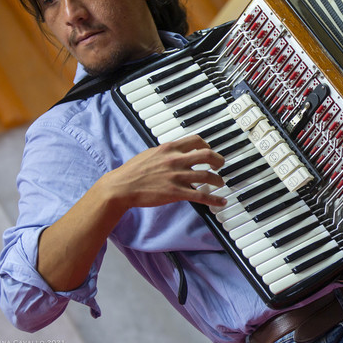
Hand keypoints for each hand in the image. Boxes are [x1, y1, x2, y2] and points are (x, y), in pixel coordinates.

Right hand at [97, 135, 226, 210]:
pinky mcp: (176, 193)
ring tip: (220, 183)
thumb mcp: (151, 153)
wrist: (122, 186)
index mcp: (169, 148)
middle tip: (220, 165)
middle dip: (218, 160)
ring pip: (207, 176)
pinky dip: (214, 200)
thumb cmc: (133, 170)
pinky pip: (200, 196)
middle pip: (207, 155)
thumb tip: (177, 151)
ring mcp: (177, 176)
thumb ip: (167, 151)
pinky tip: (221, 202)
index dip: (207, 146)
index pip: (197, 140)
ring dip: (218, 180)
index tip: (210, 151)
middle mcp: (176, 160)